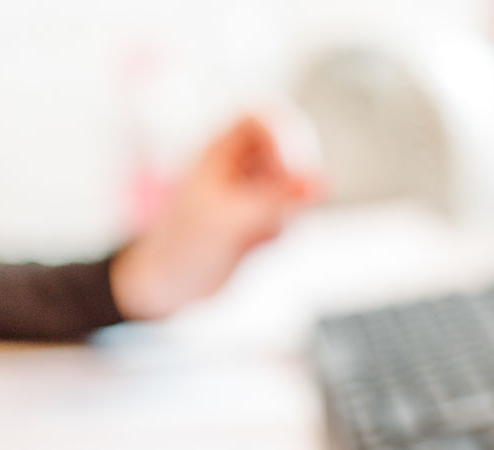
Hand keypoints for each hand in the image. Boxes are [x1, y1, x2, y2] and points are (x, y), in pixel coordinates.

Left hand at [109, 114, 321, 319]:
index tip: (291, 171)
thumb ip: (279, 200)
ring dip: (286, 210)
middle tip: (285, 207)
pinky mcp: (257, 221)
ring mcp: (249, 195)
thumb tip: (324, 182)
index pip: (263, 119)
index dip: (284, 138)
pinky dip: (279, 231)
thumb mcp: (233, 221)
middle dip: (292, 181)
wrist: (169, 286)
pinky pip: (286, 216)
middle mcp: (237, 169)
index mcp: (220, 152)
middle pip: (285, 151)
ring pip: (290, 188)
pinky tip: (254, 246)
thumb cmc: (185, 247)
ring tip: (259, 233)